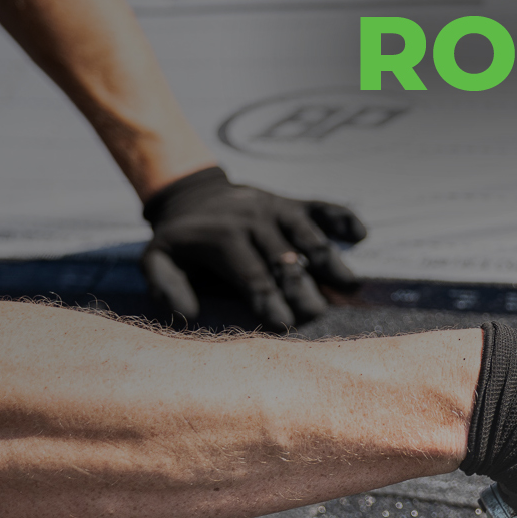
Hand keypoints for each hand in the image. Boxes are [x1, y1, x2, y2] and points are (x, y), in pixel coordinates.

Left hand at [140, 167, 366, 330]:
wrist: (193, 193)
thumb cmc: (181, 239)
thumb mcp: (158, 258)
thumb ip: (166, 285)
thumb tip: (188, 313)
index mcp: (225, 238)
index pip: (252, 275)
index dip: (268, 301)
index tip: (284, 324)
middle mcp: (255, 221)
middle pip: (286, 260)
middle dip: (303, 289)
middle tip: (319, 314)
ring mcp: (278, 209)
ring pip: (309, 236)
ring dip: (330, 260)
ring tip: (349, 284)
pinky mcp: (294, 203)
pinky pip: (323, 207)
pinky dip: (342, 218)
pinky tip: (359, 234)